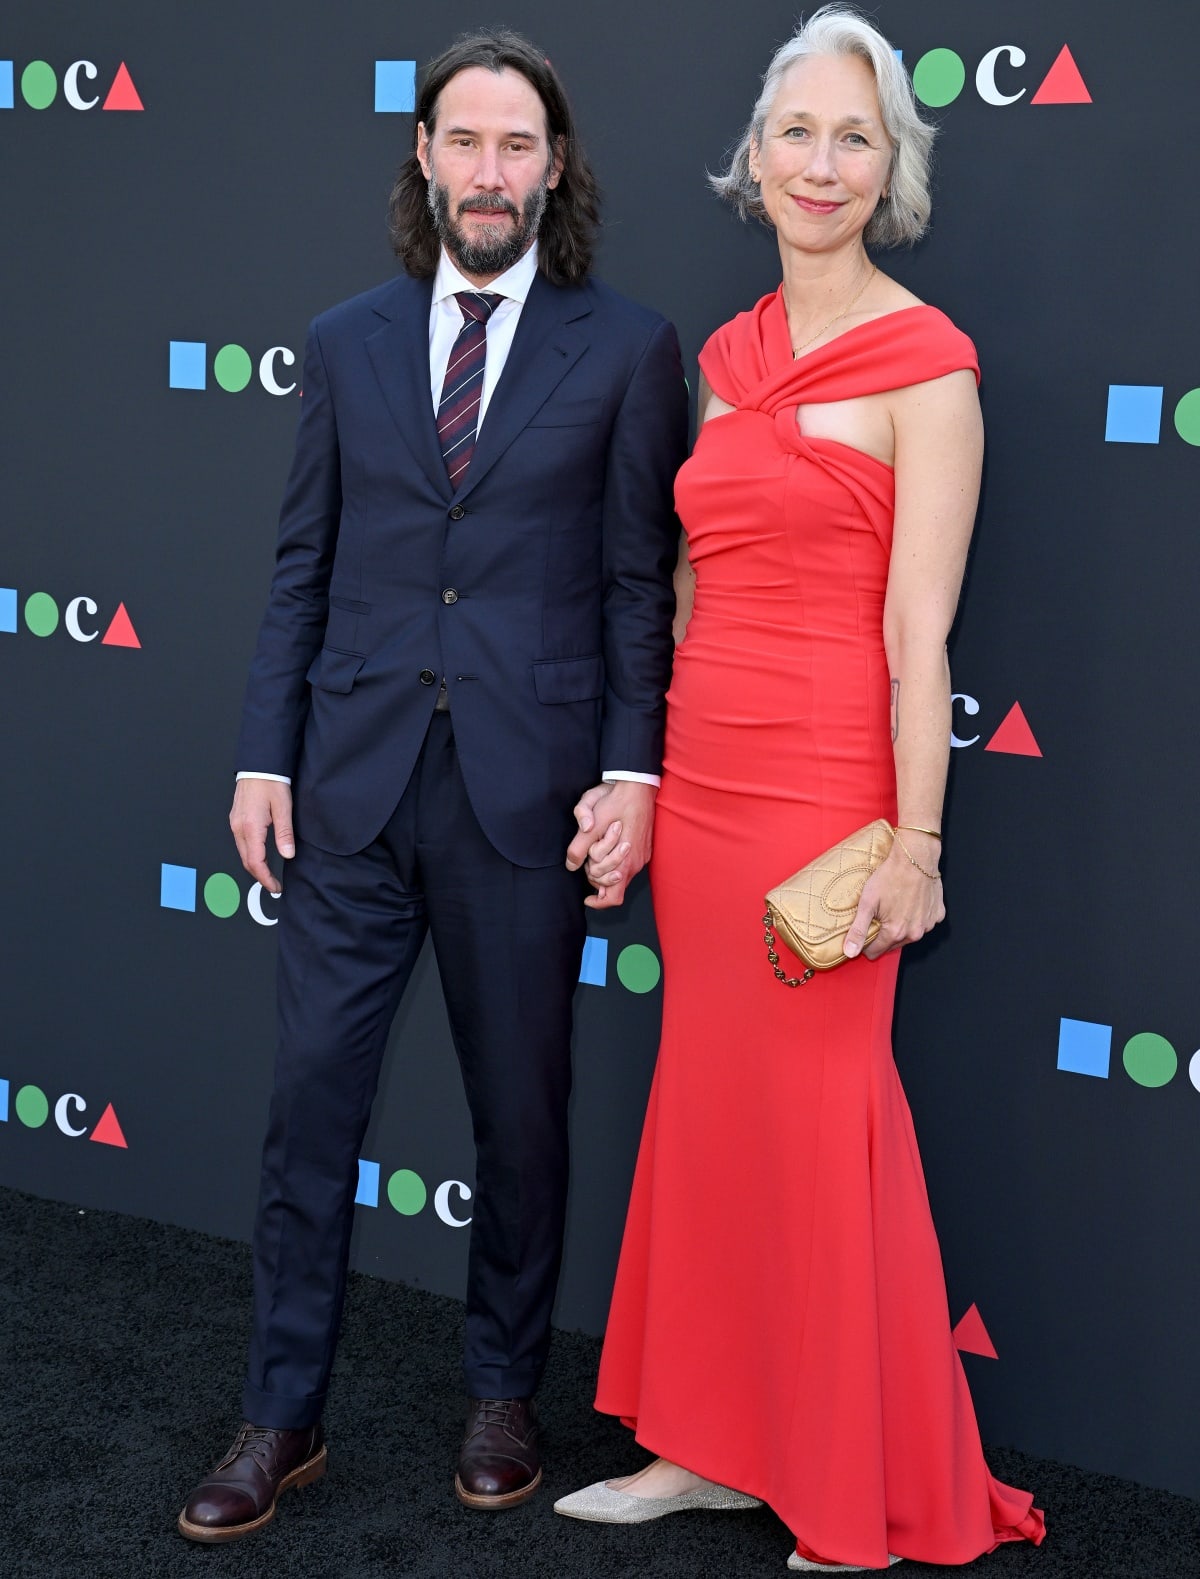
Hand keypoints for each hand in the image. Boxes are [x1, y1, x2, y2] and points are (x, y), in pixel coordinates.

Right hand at [229, 778, 294, 894]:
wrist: (259, 766)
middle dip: (260, 876)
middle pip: (247, 861)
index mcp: (250, 827)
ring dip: (255, 866)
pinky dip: (250, 855)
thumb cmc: (271, 782)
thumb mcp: (283, 807)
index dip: (265, 879)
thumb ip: (284, 833)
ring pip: (243, 853)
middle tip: (274, 885)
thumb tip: (287, 854)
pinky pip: (241, 843)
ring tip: (269, 874)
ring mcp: (235, 824)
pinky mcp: (236, 820)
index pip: (256, 862)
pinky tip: (260, 856)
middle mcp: (239, 827)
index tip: (275, 887)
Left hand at [565, 781, 656, 909]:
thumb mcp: (592, 824)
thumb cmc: (616, 803)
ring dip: (606, 867)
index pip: (613, 897)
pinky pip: (628, 864)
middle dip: (597, 878)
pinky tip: (608, 845)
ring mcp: (642, 856)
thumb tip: (571, 865)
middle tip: (588, 860)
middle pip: (613, 886)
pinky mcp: (644, 849)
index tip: (586, 898)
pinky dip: (615, 861)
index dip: (598, 902)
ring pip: (620, 874)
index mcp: (625, 862)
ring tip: (597, 849)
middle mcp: (636, 863)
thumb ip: (579, 847)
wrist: (638, 786)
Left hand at [843, 835, 944, 960]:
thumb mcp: (867, 903)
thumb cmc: (890, 877)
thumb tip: (849, 953)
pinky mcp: (938, 914)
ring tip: (894, 907)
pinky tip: (910, 903)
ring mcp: (928, 924)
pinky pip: (924, 922)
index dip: (866, 944)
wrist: (915, 858)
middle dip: (884, 934)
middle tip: (878, 916)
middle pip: (893, 944)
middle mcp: (914, 933)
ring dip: (901, 926)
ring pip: (909, 934)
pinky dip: (917, 917)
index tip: (863, 933)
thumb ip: (858, 930)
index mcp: (896, 933)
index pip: (876, 951)